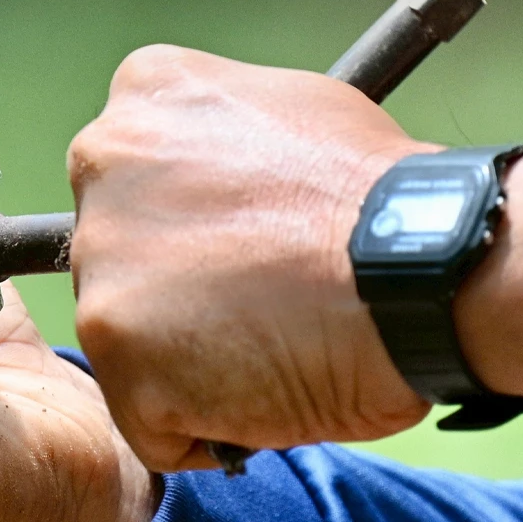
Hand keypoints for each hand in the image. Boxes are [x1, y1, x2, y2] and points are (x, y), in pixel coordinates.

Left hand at [67, 45, 439, 470]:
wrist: (422, 269)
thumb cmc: (383, 197)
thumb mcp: (292, 109)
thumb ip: (222, 139)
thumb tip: (216, 173)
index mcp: (142, 97)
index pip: (128, 176)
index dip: (186, 222)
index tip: (234, 242)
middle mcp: (101, 165)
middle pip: (116, 252)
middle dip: (174, 287)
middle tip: (254, 300)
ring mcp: (100, 261)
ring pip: (126, 336)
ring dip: (188, 357)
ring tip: (271, 345)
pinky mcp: (113, 348)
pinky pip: (146, 415)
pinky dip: (198, 424)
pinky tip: (261, 391)